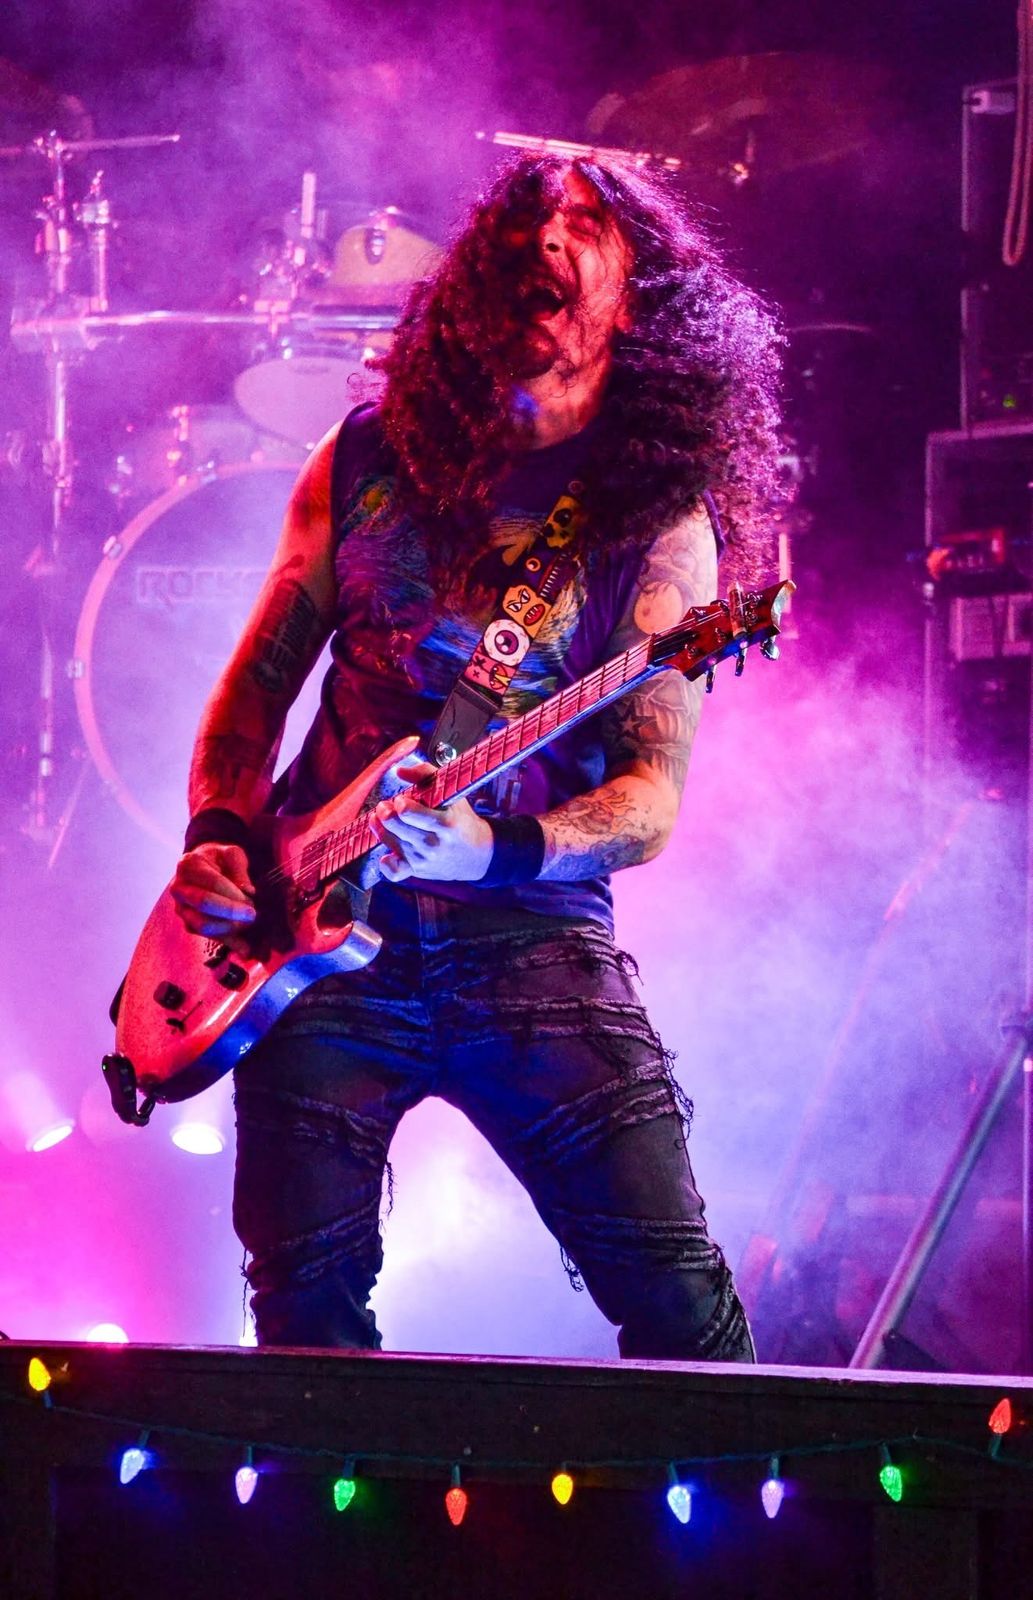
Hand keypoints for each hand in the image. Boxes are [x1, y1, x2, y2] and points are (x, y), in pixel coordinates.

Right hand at [169, 842, 256, 947]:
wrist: (204, 866)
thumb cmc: (219, 859)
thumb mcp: (232, 853)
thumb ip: (239, 869)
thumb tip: (248, 891)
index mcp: (189, 865)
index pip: (212, 882)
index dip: (233, 894)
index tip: (251, 900)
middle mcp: (179, 888)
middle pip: (204, 904)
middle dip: (230, 912)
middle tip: (252, 915)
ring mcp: (181, 908)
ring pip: (202, 925)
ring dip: (229, 928)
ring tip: (249, 926)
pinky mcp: (188, 924)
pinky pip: (207, 937)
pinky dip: (227, 943)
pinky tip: (245, 948)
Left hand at [373, 755, 493, 883]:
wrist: (478, 854)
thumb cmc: (462, 819)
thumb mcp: (452, 793)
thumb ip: (426, 774)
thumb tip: (399, 771)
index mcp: (445, 823)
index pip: (410, 813)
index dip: (400, 804)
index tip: (401, 799)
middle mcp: (434, 844)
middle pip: (396, 826)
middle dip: (385, 811)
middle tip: (386, 805)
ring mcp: (424, 859)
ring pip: (390, 841)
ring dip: (380, 826)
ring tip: (382, 816)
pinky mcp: (417, 871)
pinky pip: (394, 872)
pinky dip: (386, 863)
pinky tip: (386, 852)